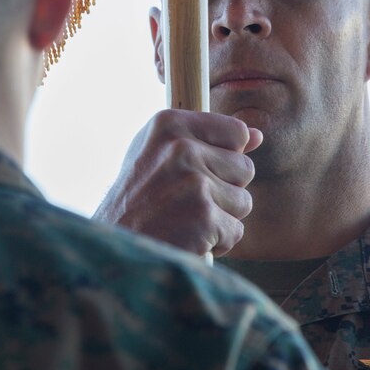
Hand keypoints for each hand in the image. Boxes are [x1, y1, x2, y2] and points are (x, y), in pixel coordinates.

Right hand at [94, 109, 262, 255]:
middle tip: (185, 204)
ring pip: (244, 202)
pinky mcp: (204, 216)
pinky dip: (216, 243)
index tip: (195, 173)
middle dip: (224, 192)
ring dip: (221, 219)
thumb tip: (257, 135)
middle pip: (245, 169)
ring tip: (184, 221)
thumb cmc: (136, 201)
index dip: (224, 158)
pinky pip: (236, 231)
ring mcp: (194, 182)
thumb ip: (206, 140)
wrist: (112, 246)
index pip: (237, 132)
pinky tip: (187, 239)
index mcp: (169, 124)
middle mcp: (181, 148)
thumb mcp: (159, 155)